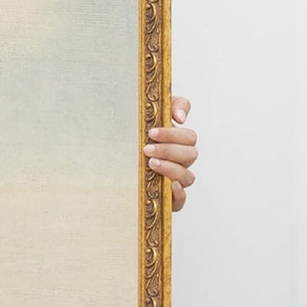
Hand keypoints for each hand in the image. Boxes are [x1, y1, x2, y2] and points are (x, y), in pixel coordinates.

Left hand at [146, 96, 197, 212]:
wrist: (115, 157)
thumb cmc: (137, 133)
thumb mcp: (154, 112)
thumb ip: (173, 105)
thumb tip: (180, 117)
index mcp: (179, 142)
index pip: (189, 137)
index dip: (173, 135)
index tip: (151, 132)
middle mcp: (181, 161)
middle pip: (191, 155)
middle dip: (169, 150)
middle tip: (146, 148)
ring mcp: (175, 180)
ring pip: (187, 177)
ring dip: (171, 169)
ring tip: (151, 163)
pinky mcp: (167, 198)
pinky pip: (181, 201)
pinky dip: (179, 194)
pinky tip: (170, 186)